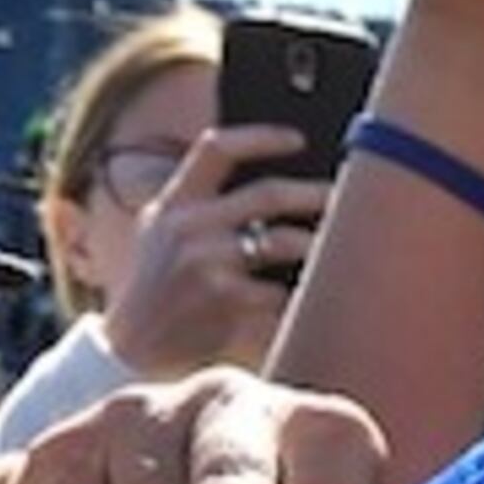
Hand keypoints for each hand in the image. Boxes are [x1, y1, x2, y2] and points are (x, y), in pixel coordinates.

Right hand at [93, 127, 332, 379]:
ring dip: (320, 244)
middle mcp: (188, 226)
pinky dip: (307, 293)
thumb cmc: (160, 284)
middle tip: (349, 197)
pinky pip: (285, 291)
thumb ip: (199, 202)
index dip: (259, 137)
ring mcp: (207, 263)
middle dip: (316, 194)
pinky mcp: (227, 301)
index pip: (215, 149)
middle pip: (267, 195)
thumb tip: (271, 181)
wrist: (135, 347)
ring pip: (284, 241)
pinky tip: (328, 295)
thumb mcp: (160, 232)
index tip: (297, 137)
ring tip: (346, 245)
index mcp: (173, 202)